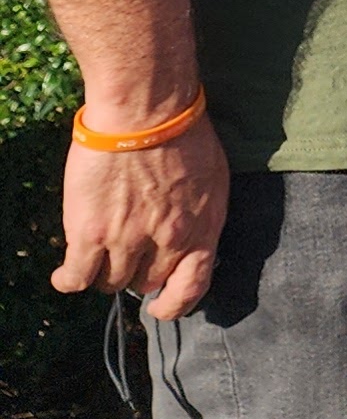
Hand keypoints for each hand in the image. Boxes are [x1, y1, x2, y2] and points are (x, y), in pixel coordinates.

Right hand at [57, 117, 229, 320]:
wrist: (146, 112)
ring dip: (104, 273)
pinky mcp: (91, 234)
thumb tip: (188, 236)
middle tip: (126, 258)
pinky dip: (68, 280)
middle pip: (147, 282)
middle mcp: (169, 241)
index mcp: (204, 226)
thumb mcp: (211, 178)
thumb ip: (199, 213)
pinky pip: (76, 278)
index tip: (161, 306)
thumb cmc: (183, 133)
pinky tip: (64, 274)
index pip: (194, 286)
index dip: (176, 303)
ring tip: (96, 258)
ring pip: (111, 283)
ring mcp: (129, 241)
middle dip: (137, 274)